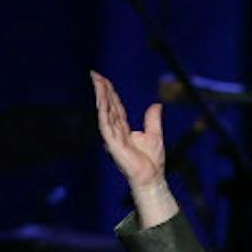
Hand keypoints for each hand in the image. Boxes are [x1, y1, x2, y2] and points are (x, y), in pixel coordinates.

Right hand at [90, 71, 178, 225]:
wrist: (151, 177)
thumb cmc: (151, 162)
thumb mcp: (155, 135)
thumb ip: (153, 119)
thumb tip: (157, 104)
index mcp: (124, 129)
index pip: (115, 107)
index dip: (110, 93)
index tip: (103, 79)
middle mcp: (116, 131)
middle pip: (107, 106)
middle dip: (101, 90)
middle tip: (95, 74)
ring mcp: (113, 137)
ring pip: (104, 112)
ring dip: (100, 96)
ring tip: (97, 81)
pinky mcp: (112, 143)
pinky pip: (106, 124)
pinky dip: (103, 111)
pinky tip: (101, 100)